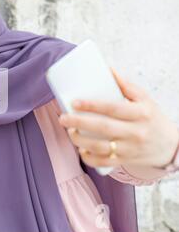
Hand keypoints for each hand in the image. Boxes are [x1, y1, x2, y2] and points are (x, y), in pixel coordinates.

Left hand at [58, 69, 178, 168]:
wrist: (170, 146)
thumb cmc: (152, 118)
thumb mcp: (144, 99)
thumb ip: (126, 85)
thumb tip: (107, 68)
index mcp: (141, 113)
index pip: (113, 108)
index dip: (92, 105)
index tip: (75, 102)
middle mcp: (136, 132)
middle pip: (103, 128)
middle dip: (79, 122)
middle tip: (63, 118)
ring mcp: (130, 149)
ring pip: (101, 147)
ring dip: (80, 140)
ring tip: (69, 131)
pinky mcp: (126, 161)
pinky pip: (104, 163)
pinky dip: (89, 158)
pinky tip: (81, 150)